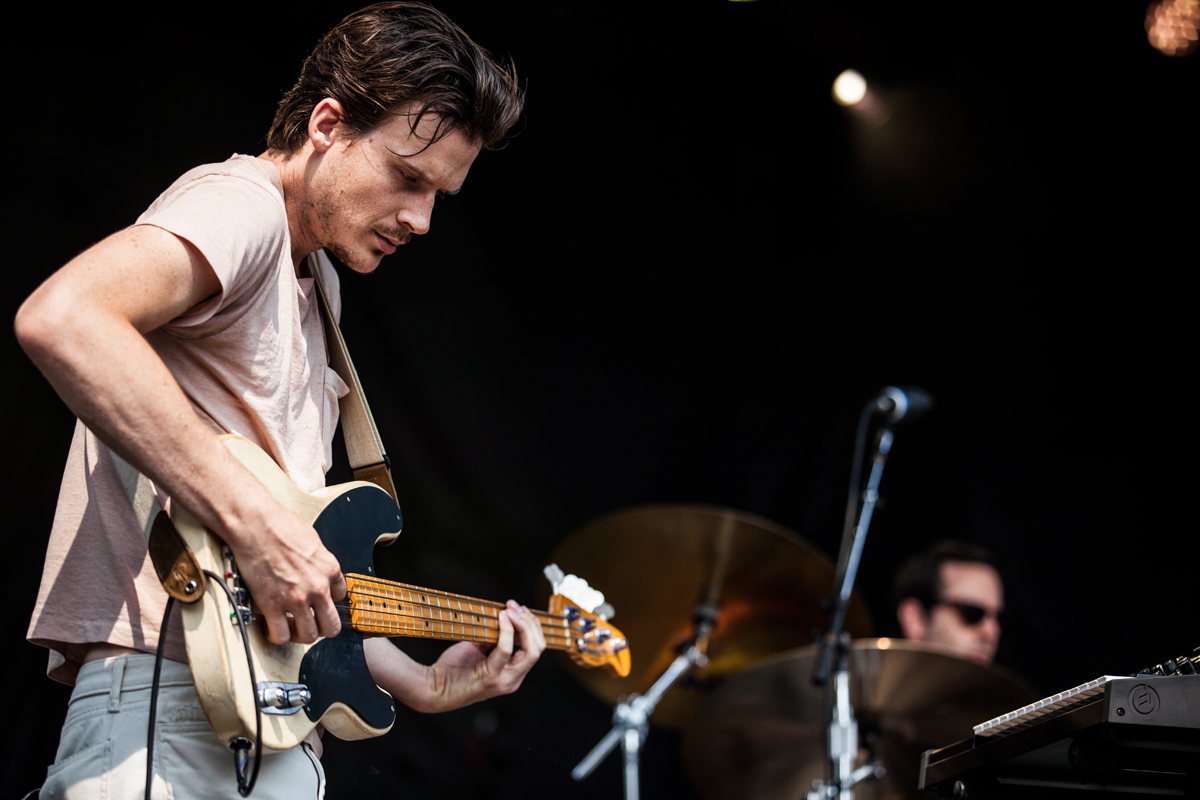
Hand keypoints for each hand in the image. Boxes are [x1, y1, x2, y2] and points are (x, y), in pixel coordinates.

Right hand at [223, 498, 345, 644]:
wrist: (255, 524)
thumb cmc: (279, 525)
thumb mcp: (313, 540)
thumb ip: (319, 560)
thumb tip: (317, 570)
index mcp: (330, 568)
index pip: (340, 596)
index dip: (326, 600)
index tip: (316, 600)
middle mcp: (317, 587)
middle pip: (332, 626)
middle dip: (322, 627)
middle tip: (310, 623)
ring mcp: (296, 598)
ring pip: (309, 636)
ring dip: (300, 635)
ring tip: (290, 627)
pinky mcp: (272, 605)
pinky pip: (280, 636)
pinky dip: (277, 636)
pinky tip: (272, 627)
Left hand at [364, 600, 545, 712]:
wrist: (433, 688)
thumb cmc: (454, 668)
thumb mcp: (480, 648)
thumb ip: (495, 636)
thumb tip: (504, 614)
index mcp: (513, 673)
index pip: (536, 647)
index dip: (532, 626)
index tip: (520, 608)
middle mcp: (513, 679)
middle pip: (538, 648)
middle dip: (531, 623)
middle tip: (515, 606)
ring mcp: (504, 681)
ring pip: (530, 651)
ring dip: (522, 625)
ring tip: (510, 610)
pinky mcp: (491, 678)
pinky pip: (505, 651)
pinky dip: (507, 632)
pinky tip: (502, 617)